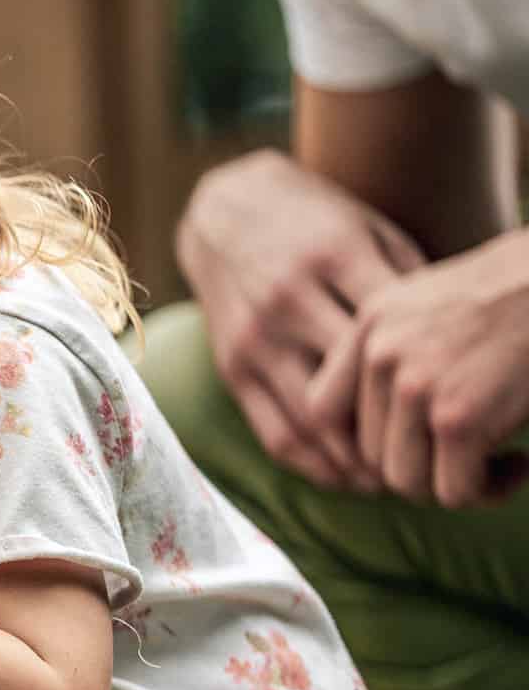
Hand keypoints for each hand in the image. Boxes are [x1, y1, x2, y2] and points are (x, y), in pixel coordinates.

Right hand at [176, 149, 424, 489]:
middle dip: (398, 436)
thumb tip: (453, 349)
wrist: (223, 209)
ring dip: (358, 464)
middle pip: (356, 389)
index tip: (466, 410)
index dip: (434, 384)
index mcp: (334, 256)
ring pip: (314, 421)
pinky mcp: (231, 366)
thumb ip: (406, 286)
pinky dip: (314, 465)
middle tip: (439, 460)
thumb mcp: (370, 232)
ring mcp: (255, 337)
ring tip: (397, 480)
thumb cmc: (315, 221)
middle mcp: (289, 299)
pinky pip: (274, 432)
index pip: (396, 338)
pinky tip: (347, 476)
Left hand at [308, 233, 528, 507]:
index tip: (407, 451)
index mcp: (372, 324)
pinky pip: (453, 491)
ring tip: (496, 464)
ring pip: (406, 481)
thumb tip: (366, 442)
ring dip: (453, 485)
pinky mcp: (457, 418)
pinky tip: (518, 465)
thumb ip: (396, 354)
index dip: (354, 445)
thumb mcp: (438, 306)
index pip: (322, 410)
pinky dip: (488, 491)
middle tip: (470, 460)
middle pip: (368, 454)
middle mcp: (382, 353)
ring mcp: (415, 385)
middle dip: (421, 468)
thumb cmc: (523, 296)